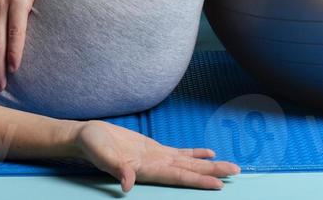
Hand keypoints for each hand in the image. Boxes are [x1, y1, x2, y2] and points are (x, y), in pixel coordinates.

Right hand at [74, 119, 240, 191]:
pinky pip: (179, 153)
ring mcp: (156, 158)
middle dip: (213, 173)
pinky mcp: (154, 150)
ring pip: (188, 164)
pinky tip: (209, 154)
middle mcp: (156, 166)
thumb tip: (126, 184)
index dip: (198, 181)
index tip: (219, 184)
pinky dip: (195, 154)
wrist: (86, 137)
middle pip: (189, 172)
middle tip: (237, 172)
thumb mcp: (102, 155)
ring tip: (230, 167)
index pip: (178, 177)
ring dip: (209, 166)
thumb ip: (116, 168)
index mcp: (146, 169)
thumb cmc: (92, 145)